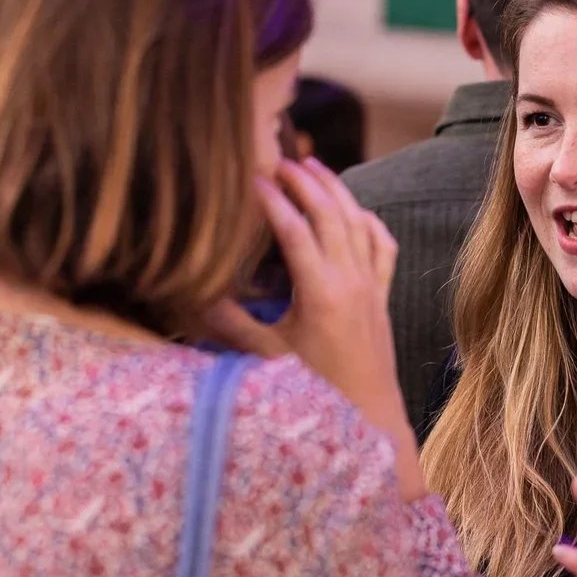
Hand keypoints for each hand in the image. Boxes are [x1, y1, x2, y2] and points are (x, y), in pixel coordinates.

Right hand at [201, 157, 406, 436]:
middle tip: (280, 160)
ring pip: (358, 223)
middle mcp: (350, 282)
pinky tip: (356, 209)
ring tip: (314, 166)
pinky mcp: (382, 297)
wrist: (367, 415)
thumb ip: (232, 323)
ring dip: (337, 190)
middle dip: (305, 182)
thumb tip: (194, 294)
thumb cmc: (313, 392)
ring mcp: (371, 287)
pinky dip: (369, 221)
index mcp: (321, 294)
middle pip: (330, 215)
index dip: (273, 200)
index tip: (252, 178)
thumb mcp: (266, 358)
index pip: (295, 231)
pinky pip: (383, 247)